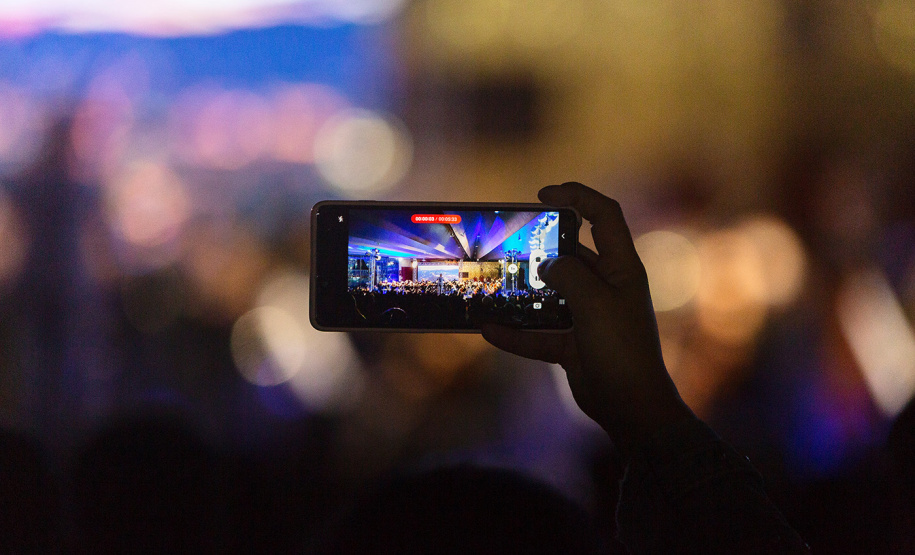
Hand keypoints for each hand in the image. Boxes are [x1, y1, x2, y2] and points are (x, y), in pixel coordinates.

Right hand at [482, 182, 692, 458]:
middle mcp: (607, 287)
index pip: (604, 216)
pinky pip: (539, 333)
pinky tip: (489, 330)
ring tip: (495, 280)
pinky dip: (516, 333)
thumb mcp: (595, 303)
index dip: (577, 196)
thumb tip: (548, 264)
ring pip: (551, 294)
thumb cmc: (621, 349)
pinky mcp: (574, 344)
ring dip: (525, 290)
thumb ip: (570, 274)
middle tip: (510, 241)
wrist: (632, 407)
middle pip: (572, 253)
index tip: (543, 193)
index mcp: (622, 268)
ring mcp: (589, 316)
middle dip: (541, 246)